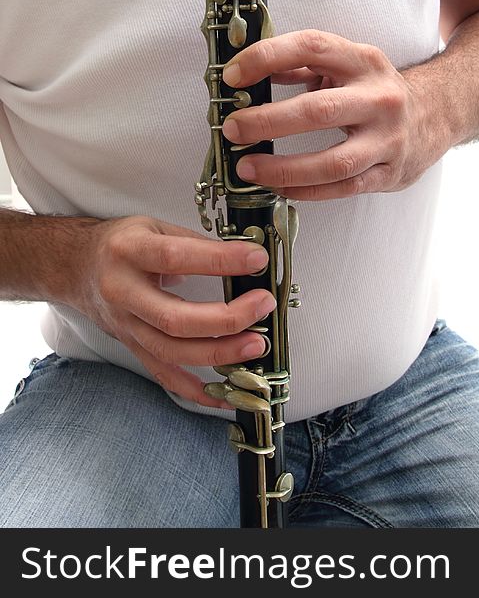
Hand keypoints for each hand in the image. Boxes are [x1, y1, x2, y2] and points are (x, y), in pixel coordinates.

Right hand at [71, 216, 276, 407]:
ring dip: (219, 354)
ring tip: (256, 345)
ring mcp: (126, 326)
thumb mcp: (154, 227)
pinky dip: (196, 390)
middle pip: (175, 318)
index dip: (219, 261)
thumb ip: (195, 243)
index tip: (256, 260)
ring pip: (172, 351)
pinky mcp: (132, 347)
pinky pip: (164, 375)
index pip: (177, 257)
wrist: (73, 266)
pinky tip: (226, 394)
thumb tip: (246, 259)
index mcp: (130, 252)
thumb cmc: (121, 244)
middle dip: (226, 319)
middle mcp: (123, 292)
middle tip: (262, 306)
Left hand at [221, 30, 447, 200]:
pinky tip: (280, 187)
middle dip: (267, 122)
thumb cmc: (378, 92)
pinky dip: (307, 191)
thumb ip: (302, 67)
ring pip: (333, 162)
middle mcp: (379, 99)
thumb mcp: (347, 66)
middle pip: (318, 111)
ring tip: (249, 168)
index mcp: (364, 62)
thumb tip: (251, 75)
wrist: (435, 115)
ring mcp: (387, 140)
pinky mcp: (389, 173)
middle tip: (234, 129)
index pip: (311, 48)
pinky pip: (343, 188)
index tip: (234, 76)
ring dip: (284, 168)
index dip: (267, 59)